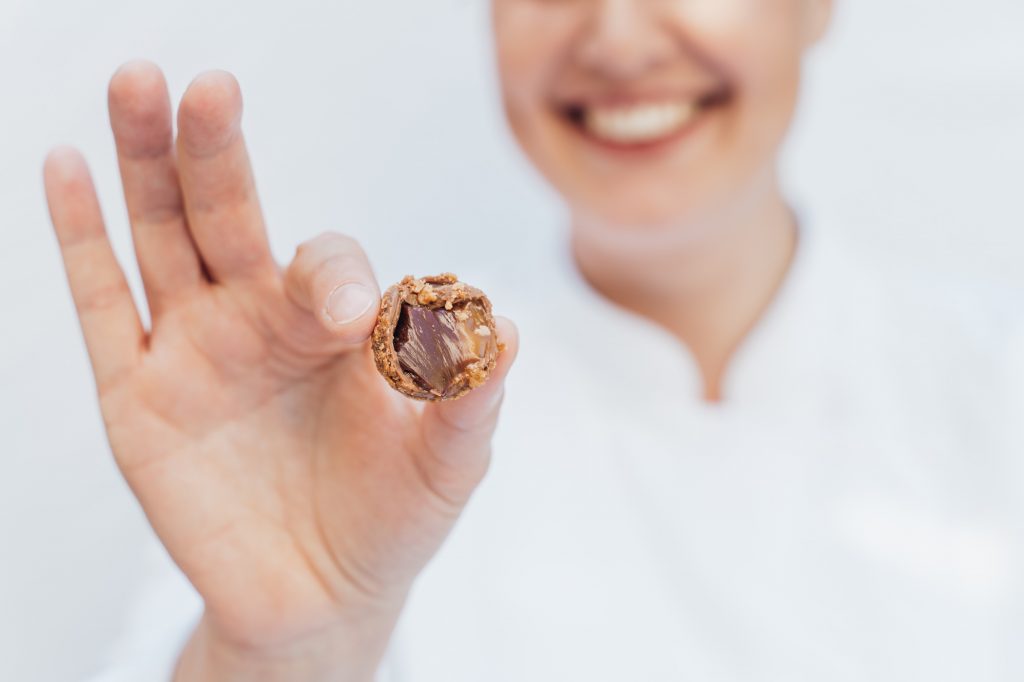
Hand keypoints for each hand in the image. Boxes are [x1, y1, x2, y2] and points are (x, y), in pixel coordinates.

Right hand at [43, 60, 517, 680]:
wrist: (324, 597)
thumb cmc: (393, 520)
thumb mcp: (446, 465)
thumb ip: (469, 399)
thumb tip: (504, 328)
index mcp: (334, 323)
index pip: (325, 262)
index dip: (334, 275)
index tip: (353, 314)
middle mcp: (259, 318)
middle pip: (229, 215)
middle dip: (218, 151)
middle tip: (210, 87)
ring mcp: (192, 350)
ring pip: (160, 237)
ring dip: (145, 164)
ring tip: (136, 86)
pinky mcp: (136, 398)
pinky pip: (102, 307)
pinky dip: (79, 239)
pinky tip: (64, 165)